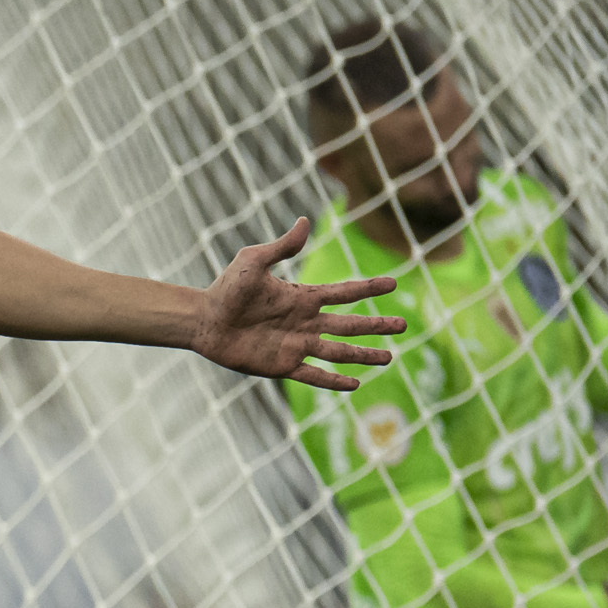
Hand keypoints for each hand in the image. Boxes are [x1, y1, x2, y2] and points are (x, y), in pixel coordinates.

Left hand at [195, 217, 403, 391]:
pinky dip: (333, 381)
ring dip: (363, 355)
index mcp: (302, 297)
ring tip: (389, 358)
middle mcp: (305, 322)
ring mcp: (295, 345)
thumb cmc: (226, 288)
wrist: (203, 320)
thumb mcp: (253, 262)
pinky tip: (355, 385)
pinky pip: (313, 375)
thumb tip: (305, 222)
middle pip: (349, 324)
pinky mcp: (282, 365)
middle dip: (376, 325)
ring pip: (338, 352)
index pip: (343, 292)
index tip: (393, 282)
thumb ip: (282, 247)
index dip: (368, 288)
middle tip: (404, 325)